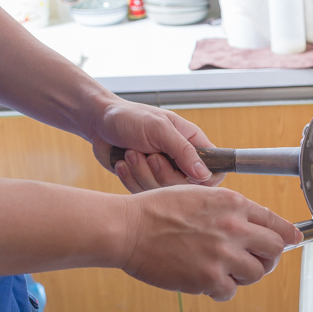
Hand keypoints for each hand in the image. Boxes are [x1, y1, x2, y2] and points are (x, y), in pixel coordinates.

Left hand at [87, 99, 225, 191]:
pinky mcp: (143, 181)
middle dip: (162, 174)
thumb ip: (184, 151)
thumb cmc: (130, 117)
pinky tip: (124, 162)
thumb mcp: (160, 129)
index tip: (185, 174)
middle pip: (185, 187)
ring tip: (132, 154)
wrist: (99, 122)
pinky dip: (130, 178)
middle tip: (150, 156)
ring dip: (142, 173)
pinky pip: (142, 193)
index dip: (204, 179)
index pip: (213, 171)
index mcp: (192, 144)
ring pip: (162, 193)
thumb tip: (205, 174)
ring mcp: (161, 173)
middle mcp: (180, 161)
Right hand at [120, 185, 302, 299]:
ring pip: (256, 273)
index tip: (292, 242)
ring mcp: (222, 253)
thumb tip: (256, 225)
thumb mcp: (201, 196)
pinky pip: (230, 291)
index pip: (276, 223)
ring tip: (224, 270)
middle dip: (268, 258)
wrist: (128, 228)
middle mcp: (234, 227)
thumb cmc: (158, 210)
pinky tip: (206, 282)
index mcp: (233, 204)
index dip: (287, 235)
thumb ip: (231, 210)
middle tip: (254, 261)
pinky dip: (221, 290)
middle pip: (274, 251)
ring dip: (243, 275)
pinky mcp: (208, 277)